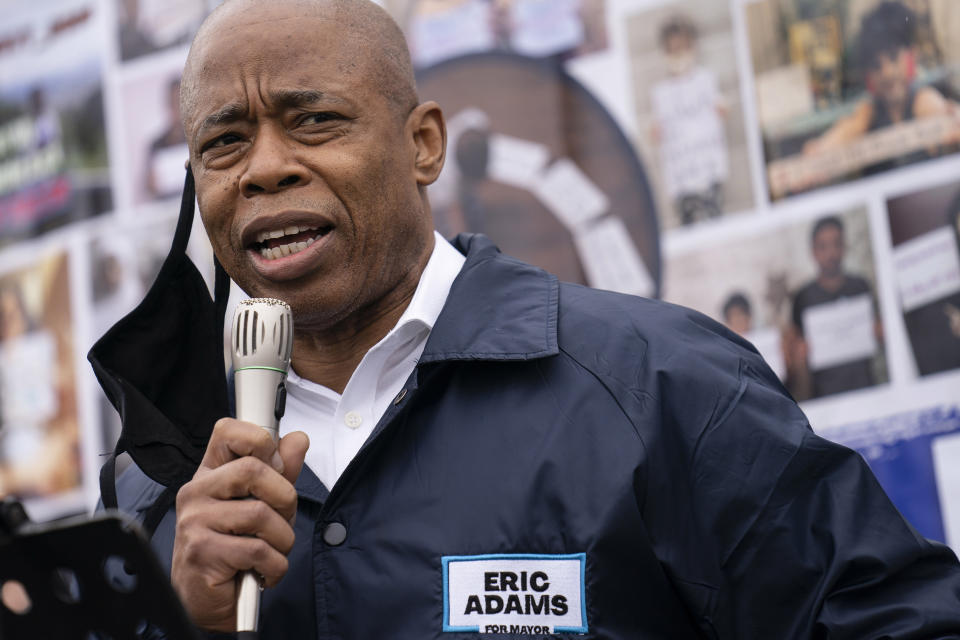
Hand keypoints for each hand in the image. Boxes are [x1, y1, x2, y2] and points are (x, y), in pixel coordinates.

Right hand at [171, 418, 308, 630]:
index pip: (228, 431)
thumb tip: (298, 439)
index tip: (276, 466)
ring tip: (271, 551)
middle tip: (281, 520)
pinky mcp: (202, 553)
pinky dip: (274, 566)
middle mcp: (197, 492)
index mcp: (211, 474)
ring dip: (282, 539)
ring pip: (260, 514)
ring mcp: (194, 522)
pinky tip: (262, 571)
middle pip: (252, 470)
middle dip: (284, 498)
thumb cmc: (235, 550)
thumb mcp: (263, 504)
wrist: (206, 602)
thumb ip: (281, 472)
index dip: (261, 441)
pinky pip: (258, 550)